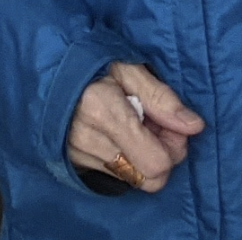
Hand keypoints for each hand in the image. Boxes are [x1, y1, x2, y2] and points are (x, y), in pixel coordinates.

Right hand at [67, 61, 204, 192]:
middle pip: (148, 178)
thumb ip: (162, 98)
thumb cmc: (92, 62)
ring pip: (133, 179)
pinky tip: (122, 135)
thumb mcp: (129, 68)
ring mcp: (78, 157)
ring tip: (138, 125)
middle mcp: (88, 141)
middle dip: (163, 155)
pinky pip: (115, 175)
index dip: (174, 146)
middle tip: (160, 126)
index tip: (174, 124)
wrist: (47, 71)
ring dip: (144, 156)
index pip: (154, 161)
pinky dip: (126, 159)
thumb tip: (194, 126)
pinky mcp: (74, 165)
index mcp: (102, 110)